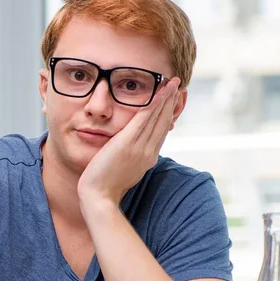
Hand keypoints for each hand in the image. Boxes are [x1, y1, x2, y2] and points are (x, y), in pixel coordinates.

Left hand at [77, 77, 180, 206]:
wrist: (99, 198)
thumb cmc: (106, 187)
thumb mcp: (124, 171)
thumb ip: (130, 158)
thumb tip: (131, 151)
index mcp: (148, 158)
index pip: (161, 132)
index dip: (169, 115)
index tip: (174, 101)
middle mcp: (148, 151)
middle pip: (163, 122)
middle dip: (172, 102)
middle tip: (180, 86)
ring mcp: (140, 147)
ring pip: (157, 117)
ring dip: (166, 98)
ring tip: (174, 83)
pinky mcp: (128, 142)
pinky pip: (145, 118)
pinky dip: (155, 103)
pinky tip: (161, 91)